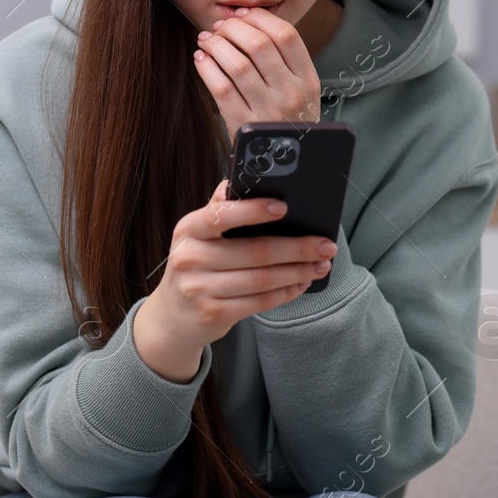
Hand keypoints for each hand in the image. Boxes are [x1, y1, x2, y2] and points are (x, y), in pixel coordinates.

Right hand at [135, 177, 338, 381]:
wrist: (172, 317)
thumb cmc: (195, 267)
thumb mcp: (198, 236)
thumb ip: (220, 210)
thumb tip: (244, 180)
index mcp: (189, 229)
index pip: (221, 215)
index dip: (254, 211)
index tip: (284, 207)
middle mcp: (191, 258)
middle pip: (255, 251)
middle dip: (297, 248)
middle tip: (325, 245)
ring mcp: (200, 289)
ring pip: (262, 279)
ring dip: (298, 272)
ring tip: (321, 265)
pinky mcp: (214, 314)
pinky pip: (260, 302)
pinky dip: (286, 292)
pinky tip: (301, 283)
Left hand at [193, 6, 321, 140]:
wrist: (284, 167)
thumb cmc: (287, 119)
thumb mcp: (301, 91)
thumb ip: (282, 58)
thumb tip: (244, 18)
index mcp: (309, 81)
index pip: (287, 35)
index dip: (259, 18)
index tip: (242, 14)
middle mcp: (292, 95)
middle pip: (259, 44)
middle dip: (233, 28)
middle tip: (220, 26)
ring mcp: (268, 111)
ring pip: (237, 64)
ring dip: (216, 45)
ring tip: (206, 39)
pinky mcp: (243, 125)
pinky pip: (220, 88)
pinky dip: (206, 68)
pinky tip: (201, 59)